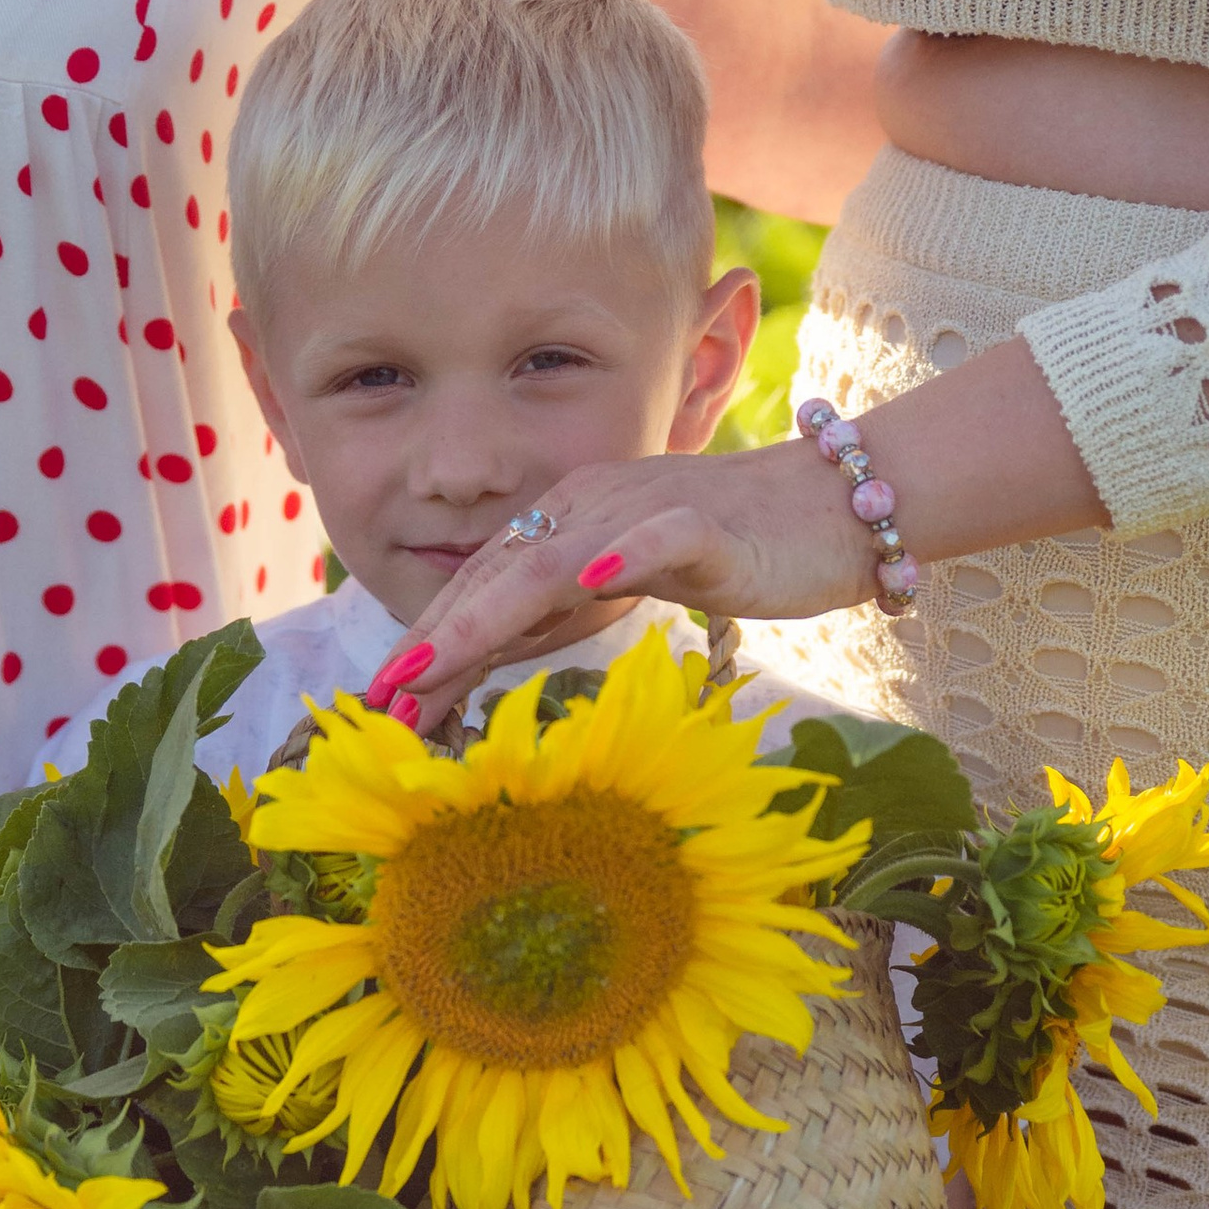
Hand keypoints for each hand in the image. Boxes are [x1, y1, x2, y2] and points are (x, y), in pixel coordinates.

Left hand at [370, 442, 877, 727]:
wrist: (831, 503)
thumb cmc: (727, 550)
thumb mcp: (623, 584)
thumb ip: (556, 609)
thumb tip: (480, 661)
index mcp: (563, 524)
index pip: (480, 587)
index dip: (425, 643)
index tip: (377, 705)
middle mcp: (587, 509)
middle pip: (495, 579)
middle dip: (432, 643)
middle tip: (380, 702)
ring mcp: (643, 512)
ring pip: (551, 565)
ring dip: (486, 616)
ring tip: (431, 660)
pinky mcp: (708, 525)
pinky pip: (660, 540)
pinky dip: (624, 558)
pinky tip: (589, 583)